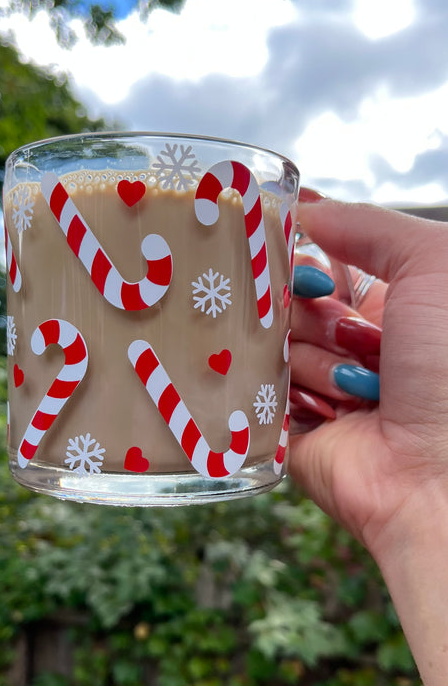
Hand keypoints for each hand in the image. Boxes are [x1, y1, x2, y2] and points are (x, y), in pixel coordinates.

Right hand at [289, 198, 447, 562]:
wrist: (439, 477)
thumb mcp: (435, 265)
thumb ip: (369, 225)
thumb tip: (305, 208)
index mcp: (389, 304)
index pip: (322, 259)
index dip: (302, 250)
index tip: (280, 241)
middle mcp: (350, 344)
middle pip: (289, 299)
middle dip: (312, 309)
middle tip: (353, 333)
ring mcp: (317, 387)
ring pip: (273, 344)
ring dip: (317, 360)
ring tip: (363, 390)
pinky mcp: (287, 429)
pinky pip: (255, 391)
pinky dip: (290, 394)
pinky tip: (331, 410)